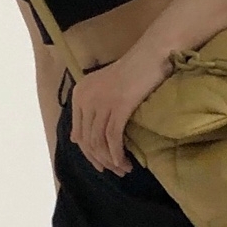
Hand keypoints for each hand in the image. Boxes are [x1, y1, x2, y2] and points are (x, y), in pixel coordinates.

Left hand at [69, 46, 174, 175]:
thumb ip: (88, 111)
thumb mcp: (102, 90)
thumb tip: (75, 139)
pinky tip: (125, 162)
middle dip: (101, 161)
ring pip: (100, 142)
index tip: (102, 165)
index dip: (89, 154)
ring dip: (111, 160)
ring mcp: (101, 102)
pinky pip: (113, 138)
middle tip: (115, 172)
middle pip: (88, 140)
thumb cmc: (132, 72)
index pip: (79, 133)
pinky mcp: (118, 106)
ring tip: (123, 169)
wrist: (151, 55)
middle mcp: (86, 98)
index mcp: (79, 94)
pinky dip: (118, 154)